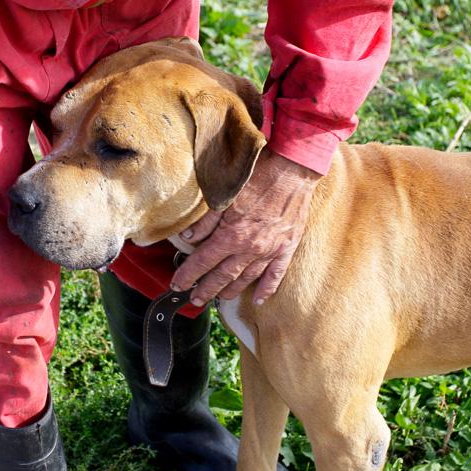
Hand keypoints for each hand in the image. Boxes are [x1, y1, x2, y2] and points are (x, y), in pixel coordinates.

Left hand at [170, 148, 320, 306]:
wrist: (292, 169)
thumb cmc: (258, 176)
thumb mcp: (225, 195)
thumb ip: (206, 221)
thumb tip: (189, 238)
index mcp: (232, 235)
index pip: (204, 261)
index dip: (188, 275)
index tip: (178, 285)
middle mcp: (250, 248)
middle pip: (222, 275)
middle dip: (205, 289)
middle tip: (193, 300)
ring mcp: (270, 250)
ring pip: (246, 278)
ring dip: (230, 291)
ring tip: (218, 299)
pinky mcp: (287, 247)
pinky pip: (276, 274)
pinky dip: (266, 289)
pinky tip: (257, 299)